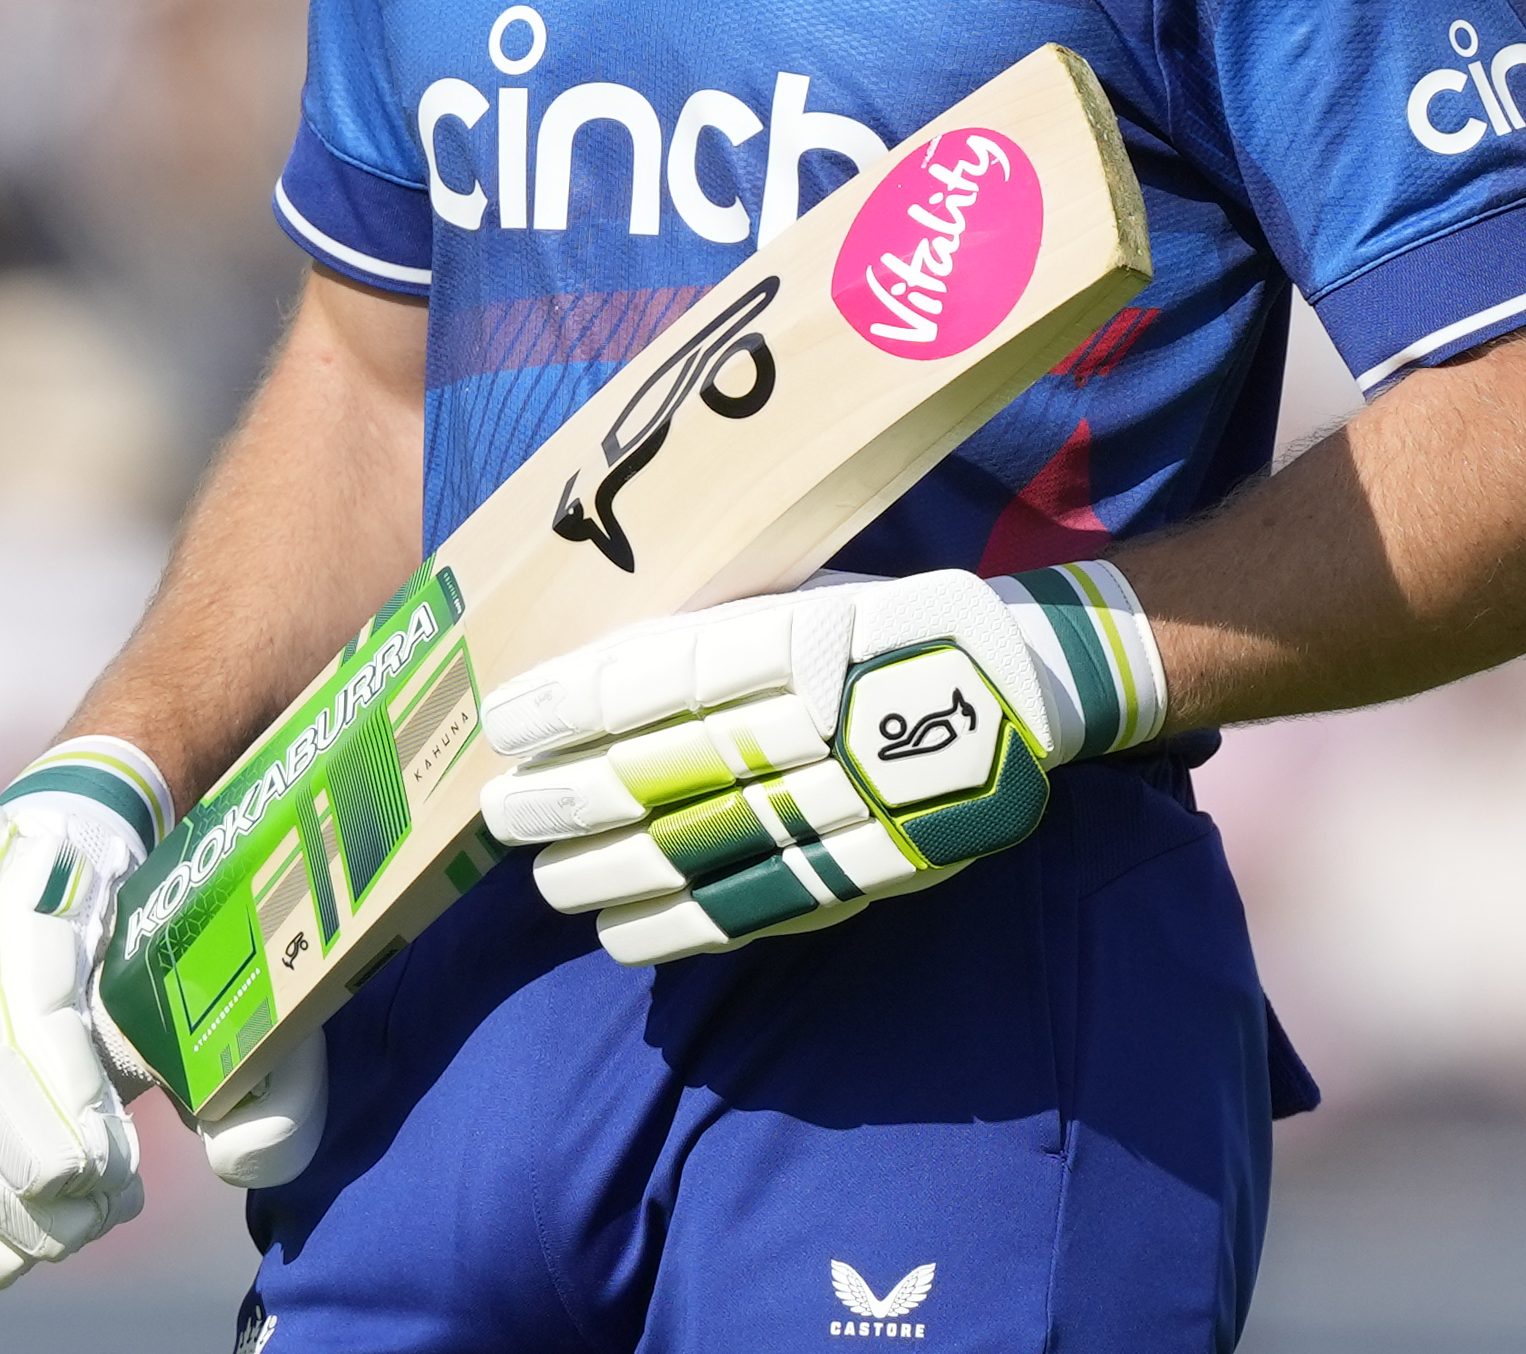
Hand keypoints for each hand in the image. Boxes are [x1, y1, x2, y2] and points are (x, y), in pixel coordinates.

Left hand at [476, 561, 1165, 964]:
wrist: (1024, 690)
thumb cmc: (895, 625)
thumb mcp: (812, 593)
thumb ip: (720, 629)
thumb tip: (595, 670)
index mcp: (803, 639)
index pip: (663, 675)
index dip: (575, 704)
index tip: (508, 722)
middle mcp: (815, 727)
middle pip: (666, 769)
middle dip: (569, 796)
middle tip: (501, 811)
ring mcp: (841, 808)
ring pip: (701, 849)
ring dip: (605, 870)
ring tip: (542, 876)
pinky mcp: (860, 871)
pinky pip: (756, 908)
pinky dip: (677, 926)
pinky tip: (617, 931)